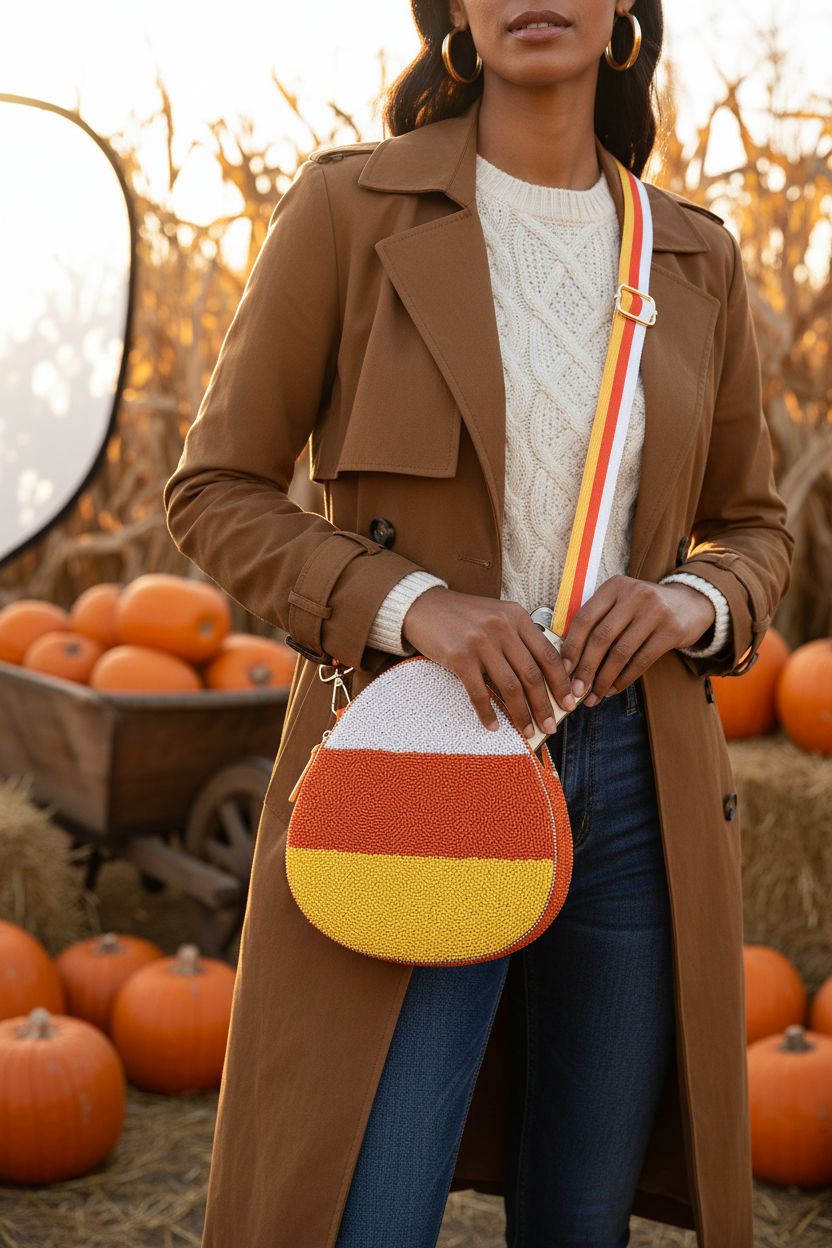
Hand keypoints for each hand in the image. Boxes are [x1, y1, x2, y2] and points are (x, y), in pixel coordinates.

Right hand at [401, 587, 576, 737]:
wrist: (423, 606)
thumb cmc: (463, 616)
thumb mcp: (497, 616)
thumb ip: (519, 638)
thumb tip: (541, 677)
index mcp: (517, 617)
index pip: (548, 654)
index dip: (561, 682)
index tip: (569, 702)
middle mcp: (502, 628)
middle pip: (532, 674)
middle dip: (544, 705)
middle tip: (550, 726)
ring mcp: (480, 642)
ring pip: (510, 687)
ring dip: (521, 714)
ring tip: (527, 731)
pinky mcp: (459, 657)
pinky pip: (479, 693)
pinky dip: (487, 713)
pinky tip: (493, 725)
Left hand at [558, 575, 715, 705]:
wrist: (691, 603)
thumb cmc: (645, 609)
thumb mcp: (622, 603)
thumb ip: (599, 621)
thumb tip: (570, 661)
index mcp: (614, 586)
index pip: (584, 618)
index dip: (571, 646)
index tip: (563, 670)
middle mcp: (634, 595)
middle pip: (601, 637)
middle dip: (586, 668)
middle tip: (576, 689)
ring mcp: (655, 611)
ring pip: (621, 652)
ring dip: (604, 679)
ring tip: (594, 696)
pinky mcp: (671, 630)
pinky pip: (642, 660)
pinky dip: (624, 678)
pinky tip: (614, 689)